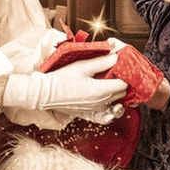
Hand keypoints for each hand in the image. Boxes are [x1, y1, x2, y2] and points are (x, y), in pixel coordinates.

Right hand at [2, 52, 127, 115]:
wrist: (45, 95)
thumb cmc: (60, 80)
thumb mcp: (81, 66)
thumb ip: (101, 62)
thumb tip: (115, 56)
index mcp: (101, 91)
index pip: (124, 84)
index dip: (125, 74)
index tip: (121, 66)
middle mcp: (101, 103)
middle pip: (122, 93)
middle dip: (122, 82)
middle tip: (116, 71)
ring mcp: (96, 110)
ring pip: (116, 102)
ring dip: (117, 93)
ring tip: (111, 82)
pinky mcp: (90, 113)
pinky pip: (107, 113)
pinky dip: (110, 106)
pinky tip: (105, 97)